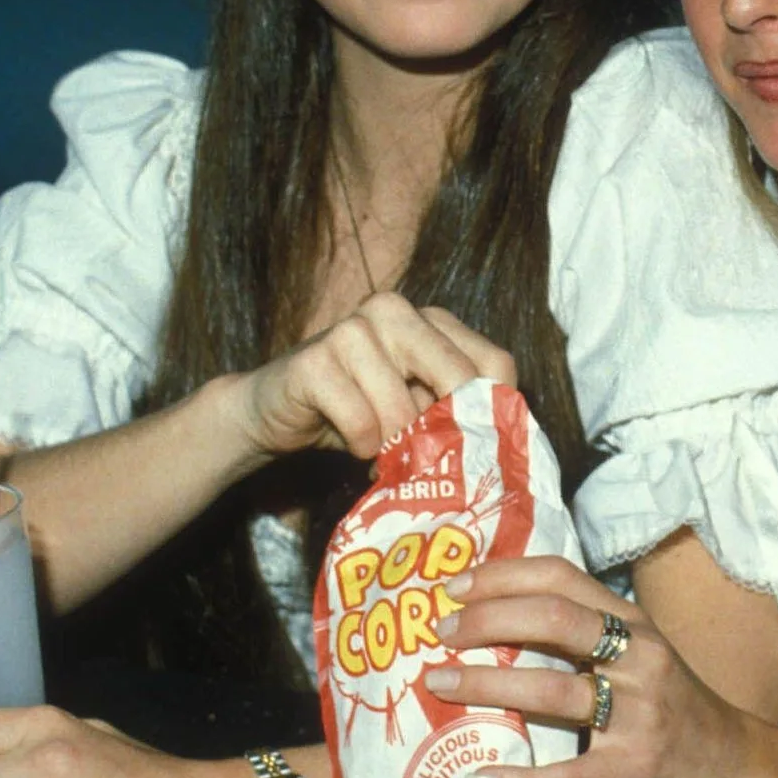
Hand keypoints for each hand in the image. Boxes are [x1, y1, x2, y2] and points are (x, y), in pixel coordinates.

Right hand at [222, 294, 516, 465]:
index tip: (482, 452)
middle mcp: (394, 311)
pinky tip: (354, 445)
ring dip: (398, 447)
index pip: (493, 362)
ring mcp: (352, 330)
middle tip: (437, 467)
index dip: (495, 414)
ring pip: (404, 408)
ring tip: (387, 456)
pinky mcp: (313, 361)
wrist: (274, 411)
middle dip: (451, 433)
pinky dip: (361, 445)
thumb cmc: (358, 412)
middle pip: (458, 378)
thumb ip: (454, 410)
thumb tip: (503, 448)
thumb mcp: (416, 407)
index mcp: (429, 318)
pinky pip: (361, 421)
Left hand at [424, 558, 777, 777]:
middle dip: (486, 621)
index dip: (503, 576)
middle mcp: (638, 656)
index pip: (561, 576)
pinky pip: (567, 776)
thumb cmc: (678, 709)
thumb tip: (500, 621)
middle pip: (553, 618)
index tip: (454, 588)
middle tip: (440, 634)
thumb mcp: (641, 656)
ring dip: (485, 686)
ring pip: (552, 690)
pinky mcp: (635, 767)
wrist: (740, 769)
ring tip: (439, 686)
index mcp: (632, 622)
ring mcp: (640, 712)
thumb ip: (588, 636)